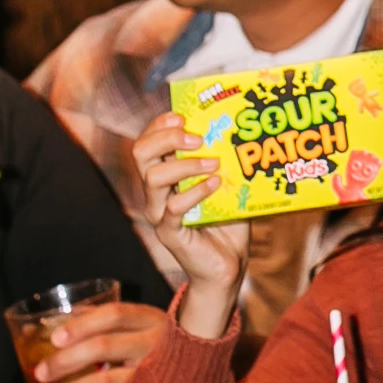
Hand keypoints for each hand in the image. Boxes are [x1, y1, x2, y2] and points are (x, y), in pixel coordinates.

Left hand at [30, 298, 169, 382]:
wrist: (206, 379)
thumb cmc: (165, 348)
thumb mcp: (147, 327)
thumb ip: (110, 324)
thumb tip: (52, 325)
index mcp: (153, 320)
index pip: (113, 315)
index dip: (81, 324)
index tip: (55, 338)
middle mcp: (156, 345)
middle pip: (103, 346)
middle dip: (66, 361)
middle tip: (41, 374)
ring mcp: (156, 377)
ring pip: (105, 382)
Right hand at [131, 109, 248, 334]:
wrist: (227, 267)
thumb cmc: (227, 223)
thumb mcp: (229, 185)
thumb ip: (227, 163)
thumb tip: (242, 131)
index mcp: (166, 174)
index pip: (148, 141)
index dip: (160, 124)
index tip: (182, 116)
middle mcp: (156, 191)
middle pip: (141, 153)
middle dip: (166, 137)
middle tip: (197, 137)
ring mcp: (159, 212)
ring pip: (153, 178)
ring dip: (184, 165)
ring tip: (213, 163)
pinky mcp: (170, 233)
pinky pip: (173, 207)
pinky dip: (196, 192)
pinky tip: (216, 185)